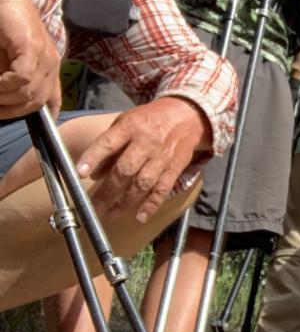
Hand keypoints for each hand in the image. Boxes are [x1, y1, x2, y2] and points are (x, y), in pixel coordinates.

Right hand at [0, 0, 61, 117]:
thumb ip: (9, 78)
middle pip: (36, 102)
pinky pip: (22, 78)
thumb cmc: (2, 27)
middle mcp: (51, 64)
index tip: (11, 118)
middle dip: (9, 112)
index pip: (52, 101)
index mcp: (48, 68)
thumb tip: (4, 99)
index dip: (37, 117)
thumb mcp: (7, 60)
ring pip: (29, 94)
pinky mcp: (32, 47)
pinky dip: (3, 87)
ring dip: (2, 100)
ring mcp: (45, 56)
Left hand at [76, 96, 212, 222]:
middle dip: (108, 190)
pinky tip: (141, 217)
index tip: (80, 173)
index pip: (108, 143)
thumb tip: (93, 175)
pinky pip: (163, 189)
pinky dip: (152, 204)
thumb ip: (109, 147)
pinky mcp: (175, 168)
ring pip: (143, 182)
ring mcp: (162, 157)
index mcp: (130, 127)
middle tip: (94, 206)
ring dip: (126, 202)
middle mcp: (146, 142)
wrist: (187, 115)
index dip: (93, 157)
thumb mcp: (126, 122)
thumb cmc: (149, 120)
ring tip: (111, 215)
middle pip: (125, 169)